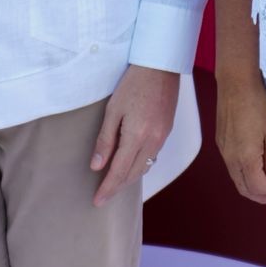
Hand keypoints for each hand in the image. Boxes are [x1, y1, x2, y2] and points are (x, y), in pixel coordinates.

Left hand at [92, 65, 179, 204]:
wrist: (161, 65)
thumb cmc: (134, 82)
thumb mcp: (113, 109)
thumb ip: (105, 139)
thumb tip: (97, 165)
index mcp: (137, 136)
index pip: (119, 172)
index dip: (108, 188)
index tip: (97, 201)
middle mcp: (153, 141)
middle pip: (134, 174)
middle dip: (118, 186)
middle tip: (104, 195)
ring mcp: (163, 136)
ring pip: (145, 166)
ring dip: (130, 176)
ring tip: (115, 181)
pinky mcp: (167, 130)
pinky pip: (153, 155)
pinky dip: (141, 164)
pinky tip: (132, 162)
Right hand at [215, 69, 265, 205]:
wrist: (236, 84)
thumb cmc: (257, 105)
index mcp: (245, 158)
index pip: (257, 187)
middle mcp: (230, 158)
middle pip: (244, 188)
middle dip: (260, 197)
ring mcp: (224, 151)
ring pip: (236, 179)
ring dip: (251, 188)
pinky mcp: (221, 143)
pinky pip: (231, 167)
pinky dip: (243, 176)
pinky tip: (252, 171)